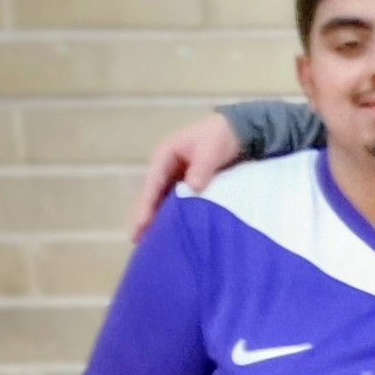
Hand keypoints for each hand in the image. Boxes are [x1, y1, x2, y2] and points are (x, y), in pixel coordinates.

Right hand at [133, 112, 241, 234]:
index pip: (152, 185)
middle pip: (152, 196)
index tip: (141, 224)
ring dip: (157, 219)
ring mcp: (176, 178)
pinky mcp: (188, 185)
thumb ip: (201, 169)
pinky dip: (173, 216)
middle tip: (137, 241)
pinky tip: (172, 232)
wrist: (238, 130)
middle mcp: (166, 169)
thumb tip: (191, 189)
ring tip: (149, 243)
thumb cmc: (220, 136)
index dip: (146, 205)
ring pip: (162, 201)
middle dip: (145, 217)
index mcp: (165, 157)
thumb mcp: (210, 150)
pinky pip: (176, 203)